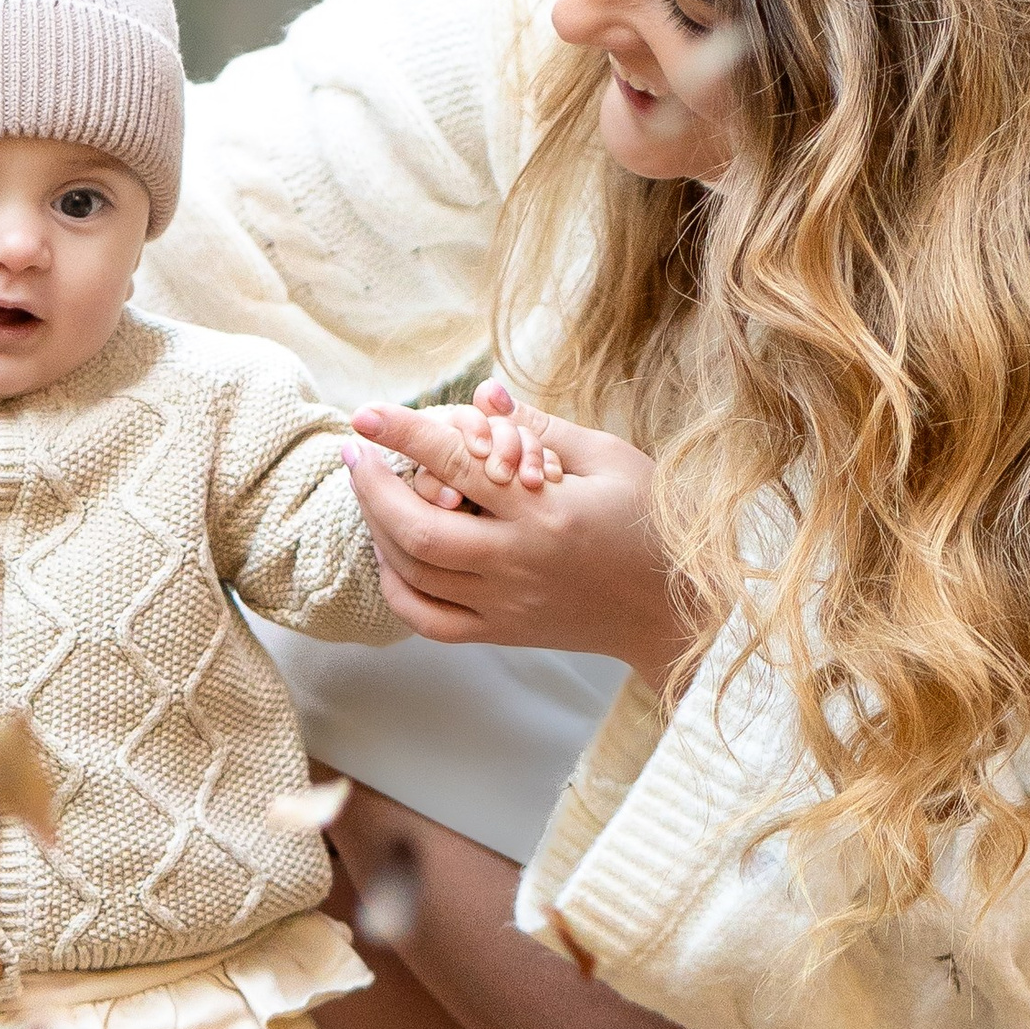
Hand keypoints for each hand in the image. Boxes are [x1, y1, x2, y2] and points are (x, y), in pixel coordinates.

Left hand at [343, 381, 699, 689]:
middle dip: (372, 488)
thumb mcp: (610, 459)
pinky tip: (386, 553)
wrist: (673, 611)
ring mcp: (506, 605)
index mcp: (547, 514)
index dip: (406, 434)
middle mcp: (519, 564)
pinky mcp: (502, 633)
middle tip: (356, 453)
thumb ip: (543, 427)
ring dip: (377, 529)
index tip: (368, 413)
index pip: (458, 466)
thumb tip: (482, 396)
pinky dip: (396, 588)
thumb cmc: (651, 522)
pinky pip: (428, 620)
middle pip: (417, 529)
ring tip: (368, 492)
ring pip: (415, 574)